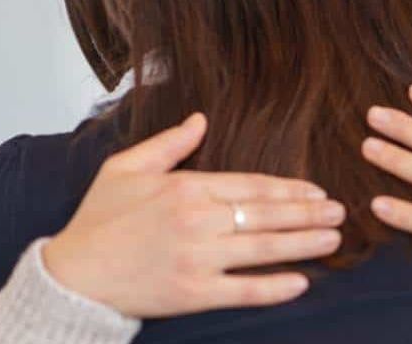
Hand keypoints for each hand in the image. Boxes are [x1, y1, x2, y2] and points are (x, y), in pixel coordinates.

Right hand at [42, 113, 345, 317]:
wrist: (71, 276)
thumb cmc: (98, 220)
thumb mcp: (125, 168)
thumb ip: (168, 144)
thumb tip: (200, 119)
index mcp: (186, 188)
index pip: (252, 186)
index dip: (290, 189)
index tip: (317, 190)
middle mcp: (198, 221)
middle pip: (267, 214)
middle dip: (309, 213)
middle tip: (341, 212)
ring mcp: (197, 259)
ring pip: (264, 248)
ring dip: (305, 243)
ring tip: (334, 239)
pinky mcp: (192, 293)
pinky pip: (244, 290)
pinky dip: (275, 287)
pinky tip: (302, 281)